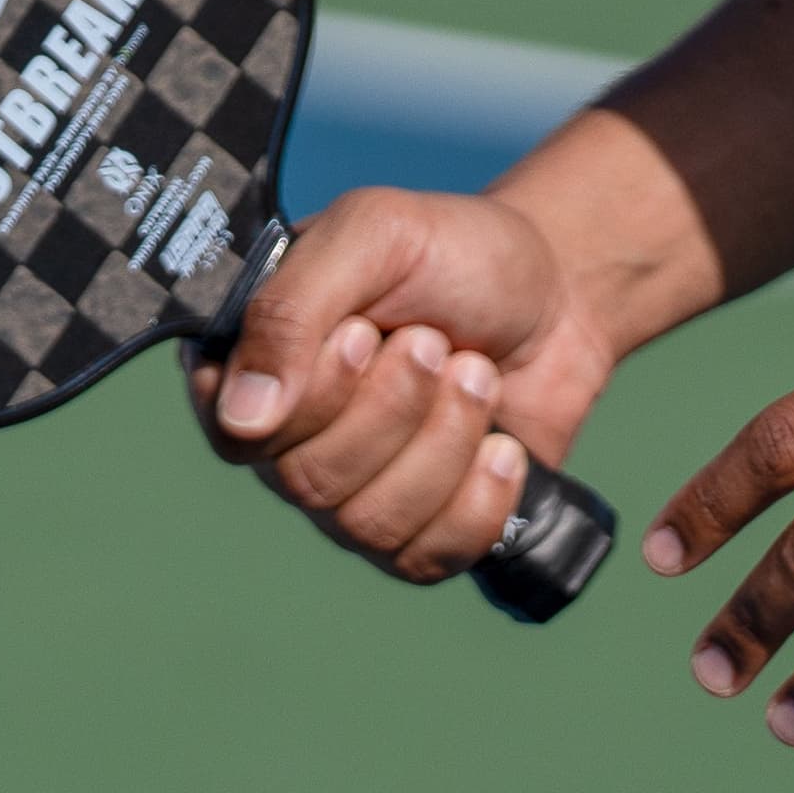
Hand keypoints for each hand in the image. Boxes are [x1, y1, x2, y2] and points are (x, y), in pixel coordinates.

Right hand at [187, 185, 611, 585]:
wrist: (555, 293)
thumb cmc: (455, 254)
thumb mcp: (371, 235)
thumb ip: (291, 309)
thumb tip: (243, 419)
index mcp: (255, 364)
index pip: (238, 432)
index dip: (314, 394)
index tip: (365, 334)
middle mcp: (289, 440)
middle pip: (308, 480)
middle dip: (396, 404)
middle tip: (437, 341)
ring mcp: (351, 493)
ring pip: (368, 523)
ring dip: (444, 440)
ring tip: (478, 373)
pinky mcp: (417, 531)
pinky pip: (425, 557)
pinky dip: (478, 498)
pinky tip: (503, 447)